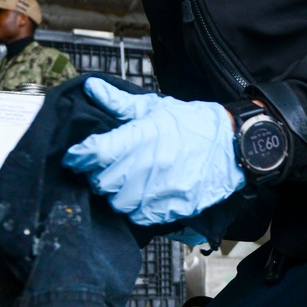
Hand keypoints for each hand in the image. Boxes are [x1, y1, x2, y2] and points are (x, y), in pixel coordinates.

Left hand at [63, 78, 245, 225]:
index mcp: (142, 138)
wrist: (230, 147)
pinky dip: (134, 208)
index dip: (79, 155)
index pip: (95, 152)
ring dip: (115, 193)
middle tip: (104, 167)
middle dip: (97, 174)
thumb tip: (91, 89)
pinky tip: (140, 194)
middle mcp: (149, 167)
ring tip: (123, 181)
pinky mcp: (171, 210)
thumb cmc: (191, 125)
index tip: (76, 155)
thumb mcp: (155, 107)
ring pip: (117, 203)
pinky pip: (138, 217)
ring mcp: (160, 191)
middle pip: (101, 181)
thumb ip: (119, 103)